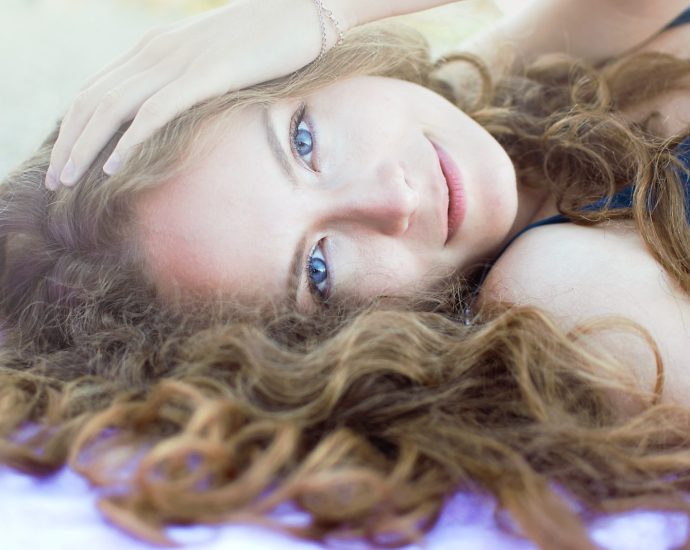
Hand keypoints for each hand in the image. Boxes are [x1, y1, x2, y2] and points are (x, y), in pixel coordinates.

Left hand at [45, 0, 353, 188]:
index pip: (95, 91)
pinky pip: (155, 112)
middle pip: (93, 102)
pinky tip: (114, 168)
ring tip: (69, 181)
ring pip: (112, 108)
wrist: (302, 12)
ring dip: (85, 148)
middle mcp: (155, 52)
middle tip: (54, 182)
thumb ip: (187, 80)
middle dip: (67, 144)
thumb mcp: (213, 60)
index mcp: (154, 48)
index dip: (72, 128)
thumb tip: (176, 111)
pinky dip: (129, 141)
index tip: (64, 160)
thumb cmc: (265, 40)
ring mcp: (178, 63)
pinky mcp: (205, 75)